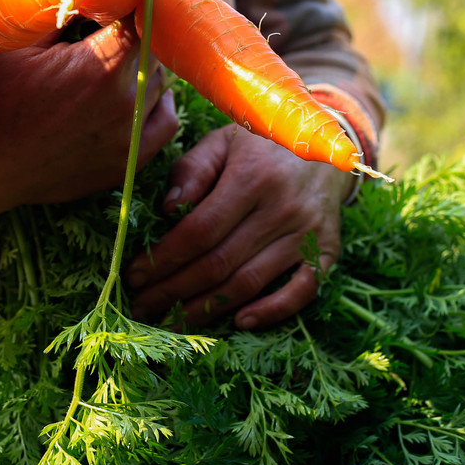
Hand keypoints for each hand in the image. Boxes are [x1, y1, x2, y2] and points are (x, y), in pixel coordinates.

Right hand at [0, 22, 178, 228]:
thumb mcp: (18, 36)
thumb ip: (67, 4)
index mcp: (104, 67)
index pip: (157, 7)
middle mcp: (130, 105)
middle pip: (160, 43)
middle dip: (141, 23)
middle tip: (102, 18)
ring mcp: (134, 141)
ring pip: (162, 79)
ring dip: (140, 61)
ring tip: (85, 69)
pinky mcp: (130, 165)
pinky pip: (159, 117)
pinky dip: (144, 99)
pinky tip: (102, 99)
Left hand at [125, 125, 349, 330]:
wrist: (329, 146)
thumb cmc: (262, 145)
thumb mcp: (223, 142)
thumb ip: (192, 170)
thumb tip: (167, 210)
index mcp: (251, 177)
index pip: (200, 229)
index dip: (164, 258)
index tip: (135, 275)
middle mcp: (282, 208)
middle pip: (219, 262)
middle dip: (174, 290)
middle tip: (143, 307)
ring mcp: (308, 234)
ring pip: (251, 282)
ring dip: (208, 308)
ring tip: (173, 322)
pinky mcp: (328, 252)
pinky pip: (302, 291)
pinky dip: (272, 311)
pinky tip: (240, 322)